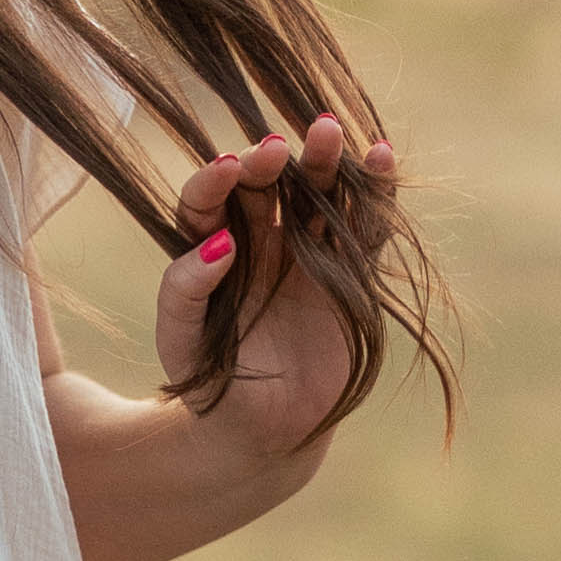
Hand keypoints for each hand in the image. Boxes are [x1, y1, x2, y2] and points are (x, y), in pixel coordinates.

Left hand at [152, 115, 399, 450]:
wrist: (262, 430)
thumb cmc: (210, 382)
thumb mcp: (181, 338)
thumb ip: (185, 288)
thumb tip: (219, 241)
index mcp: (211, 249)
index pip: (209, 200)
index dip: (214, 181)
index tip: (224, 168)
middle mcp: (259, 241)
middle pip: (266, 184)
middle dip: (271, 160)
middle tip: (278, 147)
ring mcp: (306, 254)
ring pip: (316, 194)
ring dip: (323, 160)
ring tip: (327, 130)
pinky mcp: (348, 274)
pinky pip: (363, 227)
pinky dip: (374, 193)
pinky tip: (379, 156)